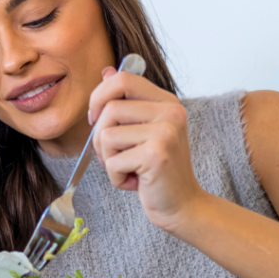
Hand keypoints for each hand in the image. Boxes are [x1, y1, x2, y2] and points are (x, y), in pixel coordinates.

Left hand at [88, 67, 204, 229]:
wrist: (182, 205)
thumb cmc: (156, 171)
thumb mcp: (142, 132)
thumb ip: (127, 102)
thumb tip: (106, 72)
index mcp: (166, 101)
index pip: (122, 79)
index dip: (99, 97)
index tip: (96, 118)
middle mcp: (170, 112)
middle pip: (109, 108)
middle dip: (99, 137)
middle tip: (113, 156)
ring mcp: (165, 132)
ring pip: (106, 135)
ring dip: (108, 159)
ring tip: (129, 169)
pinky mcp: (156, 155)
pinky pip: (112, 162)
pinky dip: (116, 178)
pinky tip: (136, 182)